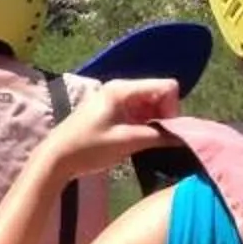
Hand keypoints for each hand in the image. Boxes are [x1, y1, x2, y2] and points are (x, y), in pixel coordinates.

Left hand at [41, 77, 182, 179]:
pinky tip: (138, 139)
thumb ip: (158, 136)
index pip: (167, 86)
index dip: (173, 107)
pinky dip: (146, 124)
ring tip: (146, 141)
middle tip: (157, 138)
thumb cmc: (88, 148)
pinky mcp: (114, 111)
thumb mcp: (126, 142)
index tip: (164, 129)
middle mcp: (120, 88)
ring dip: (156, 122)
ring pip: (152, 104)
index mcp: (122, 89)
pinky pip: (140, 112)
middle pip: (160, 94)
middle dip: (166, 115)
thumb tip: (185, 136)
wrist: (57, 157)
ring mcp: (116, 99)